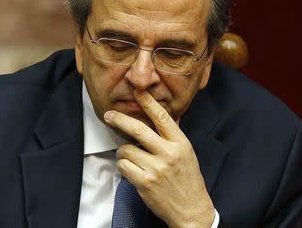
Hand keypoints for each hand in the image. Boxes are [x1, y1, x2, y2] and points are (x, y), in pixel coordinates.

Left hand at [104, 89, 214, 227]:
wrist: (191, 209)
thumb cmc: (188, 179)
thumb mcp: (186, 152)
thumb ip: (171, 135)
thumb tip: (157, 115)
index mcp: (180, 144)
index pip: (162, 118)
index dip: (148, 103)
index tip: (138, 92)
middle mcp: (168, 154)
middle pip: (138, 130)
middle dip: (120, 120)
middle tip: (109, 115)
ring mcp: (155, 169)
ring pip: (126, 150)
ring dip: (124, 152)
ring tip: (132, 157)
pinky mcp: (144, 183)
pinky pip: (123, 166)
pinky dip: (124, 166)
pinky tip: (133, 169)